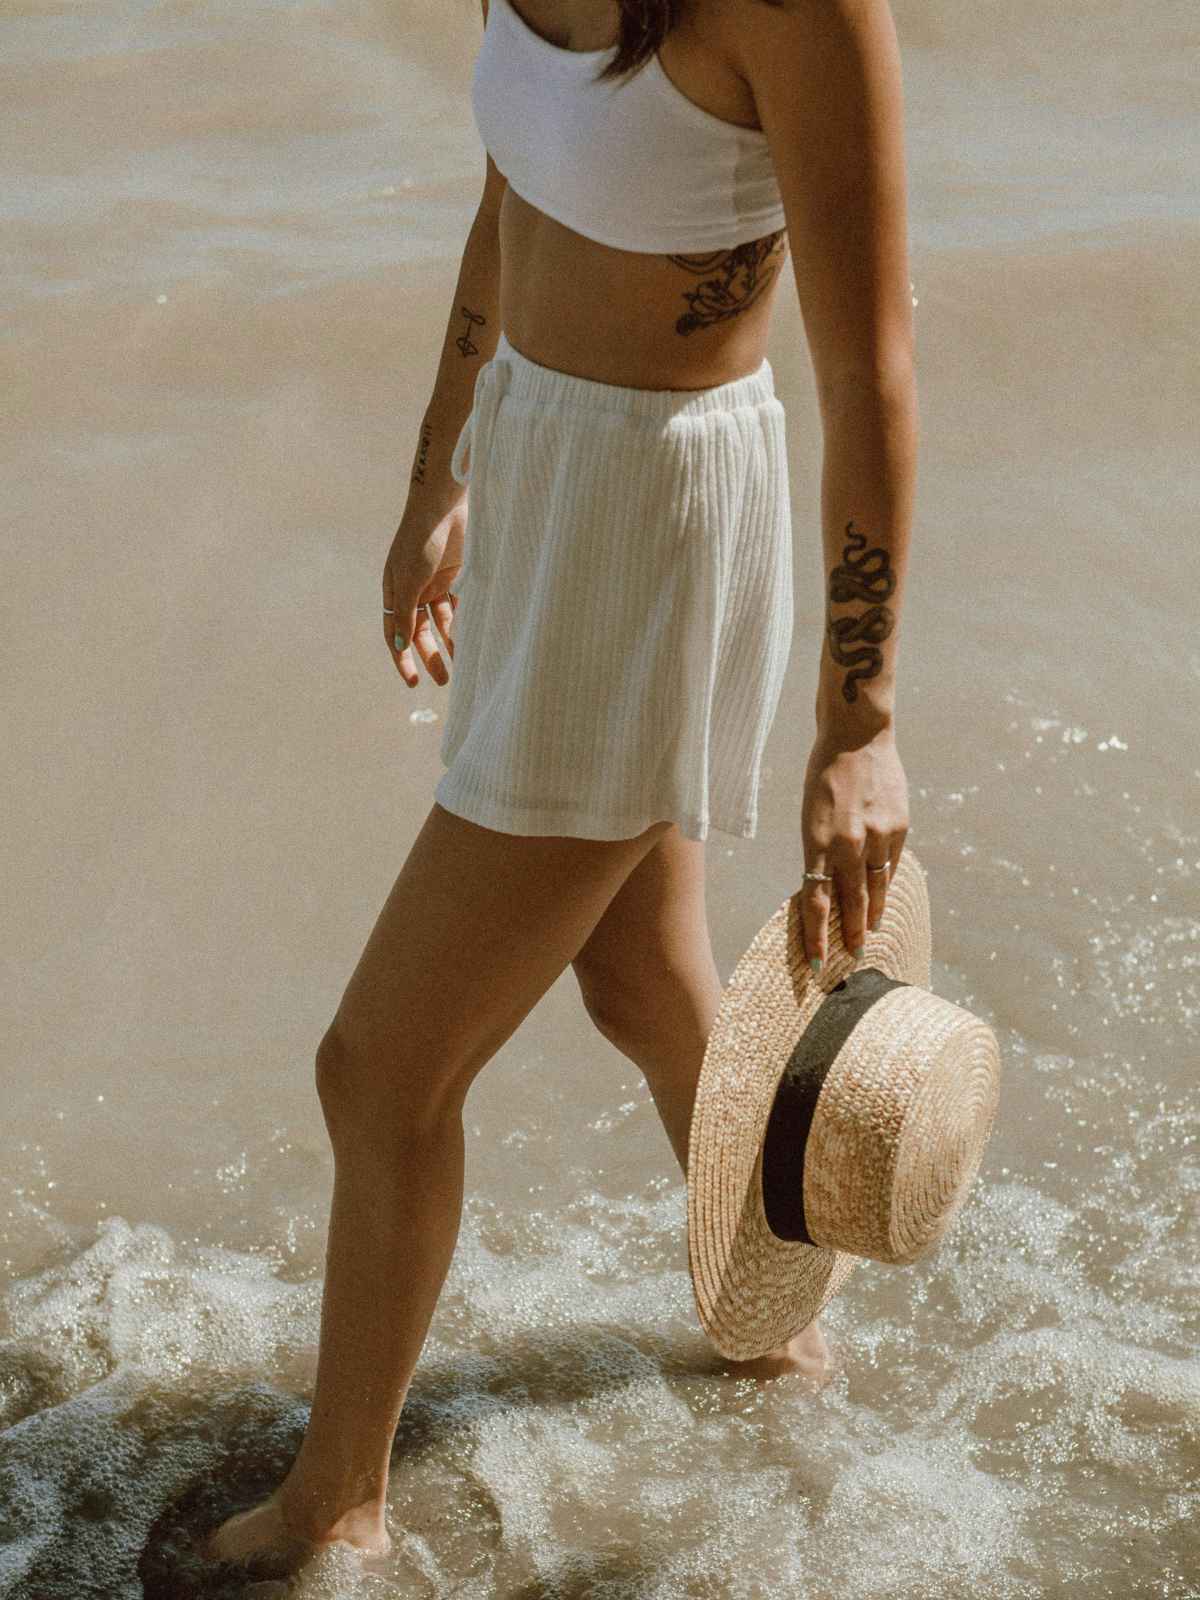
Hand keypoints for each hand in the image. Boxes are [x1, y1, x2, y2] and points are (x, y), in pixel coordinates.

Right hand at [383, 497, 467, 687]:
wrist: (443, 506)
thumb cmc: (420, 540)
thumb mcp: (410, 580)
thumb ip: (406, 614)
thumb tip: (401, 648)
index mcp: (395, 592)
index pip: (395, 634)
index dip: (402, 659)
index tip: (413, 682)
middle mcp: (413, 591)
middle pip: (420, 633)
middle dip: (430, 656)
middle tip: (442, 680)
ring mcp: (434, 585)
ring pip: (442, 623)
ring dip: (451, 643)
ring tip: (463, 664)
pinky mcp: (456, 577)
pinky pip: (459, 607)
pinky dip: (464, 622)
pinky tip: (473, 638)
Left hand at [799, 725, 908, 968]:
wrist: (857, 735)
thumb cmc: (825, 775)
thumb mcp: (811, 814)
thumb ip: (822, 850)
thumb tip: (830, 888)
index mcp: (818, 841)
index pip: (816, 900)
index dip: (817, 934)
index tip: (818, 960)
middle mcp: (848, 843)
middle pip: (850, 901)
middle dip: (850, 933)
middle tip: (854, 956)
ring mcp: (877, 836)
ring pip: (876, 887)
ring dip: (873, 913)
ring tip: (870, 932)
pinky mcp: (899, 826)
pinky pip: (892, 864)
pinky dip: (887, 881)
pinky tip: (884, 893)